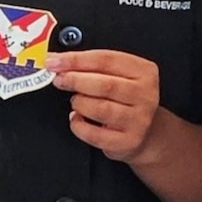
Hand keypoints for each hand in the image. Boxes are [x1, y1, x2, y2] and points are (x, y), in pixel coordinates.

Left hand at [48, 49, 162, 161]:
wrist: (146, 132)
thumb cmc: (126, 100)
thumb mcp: (119, 76)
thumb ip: (93, 67)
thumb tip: (59, 62)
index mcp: (144, 72)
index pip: (107, 60)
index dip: (77, 59)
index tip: (55, 61)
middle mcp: (146, 95)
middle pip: (106, 84)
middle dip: (76, 80)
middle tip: (60, 80)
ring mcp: (138, 119)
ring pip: (101, 108)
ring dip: (79, 103)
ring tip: (75, 101)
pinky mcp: (128, 141)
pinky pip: (94, 134)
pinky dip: (78, 125)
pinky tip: (76, 118)